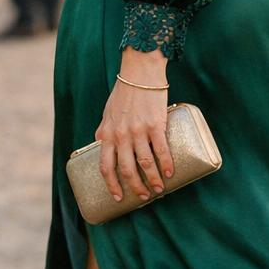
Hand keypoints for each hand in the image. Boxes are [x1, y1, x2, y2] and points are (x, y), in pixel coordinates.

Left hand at [95, 48, 174, 202]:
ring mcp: (138, 131)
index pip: (105, 166)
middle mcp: (121, 135)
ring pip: (145, 164)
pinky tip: (169, 173)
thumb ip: (104, 127)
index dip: (111, 184)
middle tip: (143, 197)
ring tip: (158, 189)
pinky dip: (165, 164)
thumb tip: (98, 139)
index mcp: (108, 134)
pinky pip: (161, 150)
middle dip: (135, 187)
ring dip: (152, 180)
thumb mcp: (107, 111)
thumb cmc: (124, 91)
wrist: (140, 72)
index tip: (118, 197)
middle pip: (126, 170)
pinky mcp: (155, 125)